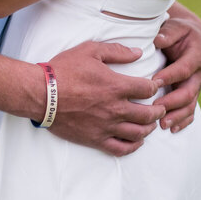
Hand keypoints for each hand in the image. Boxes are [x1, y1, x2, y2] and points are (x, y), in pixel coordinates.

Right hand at [42, 40, 163, 156]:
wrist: (41, 93)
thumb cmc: (63, 70)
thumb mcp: (89, 51)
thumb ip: (116, 51)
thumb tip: (138, 53)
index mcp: (116, 86)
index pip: (147, 89)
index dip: (155, 86)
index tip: (155, 85)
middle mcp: (116, 109)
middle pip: (148, 114)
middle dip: (158, 110)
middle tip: (159, 107)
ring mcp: (107, 126)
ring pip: (138, 133)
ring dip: (149, 128)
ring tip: (150, 124)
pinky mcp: (96, 139)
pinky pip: (121, 148)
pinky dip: (133, 146)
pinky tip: (136, 141)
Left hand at [152, 9, 200, 132]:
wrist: (193, 36)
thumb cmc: (180, 30)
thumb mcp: (176, 27)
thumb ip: (168, 33)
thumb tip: (157, 40)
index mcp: (196, 56)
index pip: (183, 69)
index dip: (170, 76)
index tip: (154, 82)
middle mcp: (198, 74)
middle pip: (188, 92)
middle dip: (172, 102)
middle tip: (156, 109)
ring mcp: (196, 85)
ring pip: (190, 105)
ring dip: (177, 116)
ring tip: (163, 125)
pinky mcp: (192, 92)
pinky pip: (190, 109)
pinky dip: (183, 120)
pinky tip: (173, 129)